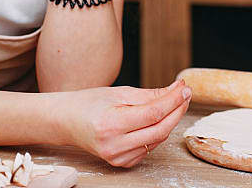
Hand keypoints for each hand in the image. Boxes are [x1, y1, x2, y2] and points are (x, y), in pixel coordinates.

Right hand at [56, 81, 191, 166]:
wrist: (66, 122)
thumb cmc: (89, 104)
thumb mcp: (119, 93)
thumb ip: (150, 95)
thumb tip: (177, 90)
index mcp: (111, 125)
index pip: (153, 114)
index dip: (174, 100)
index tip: (185, 88)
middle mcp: (114, 145)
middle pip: (160, 129)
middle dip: (178, 110)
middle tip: (185, 94)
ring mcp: (117, 157)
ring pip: (158, 139)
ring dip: (170, 120)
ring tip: (174, 102)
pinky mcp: (122, 162)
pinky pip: (149, 147)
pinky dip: (158, 132)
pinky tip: (158, 119)